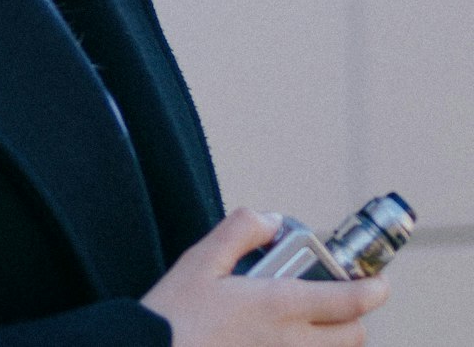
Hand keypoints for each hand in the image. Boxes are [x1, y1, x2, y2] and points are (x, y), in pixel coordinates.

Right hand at [141, 207, 389, 346]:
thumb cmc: (175, 315)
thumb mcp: (201, 259)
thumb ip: (240, 230)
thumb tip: (272, 221)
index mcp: (278, 306)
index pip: (347, 302)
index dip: (372, 291)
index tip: (380, 284)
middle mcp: (290, 343)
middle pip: (353, 338)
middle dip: (354, 318)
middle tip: (337, 301)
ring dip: (333, 341)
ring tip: (310, 323)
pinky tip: (283, 339)